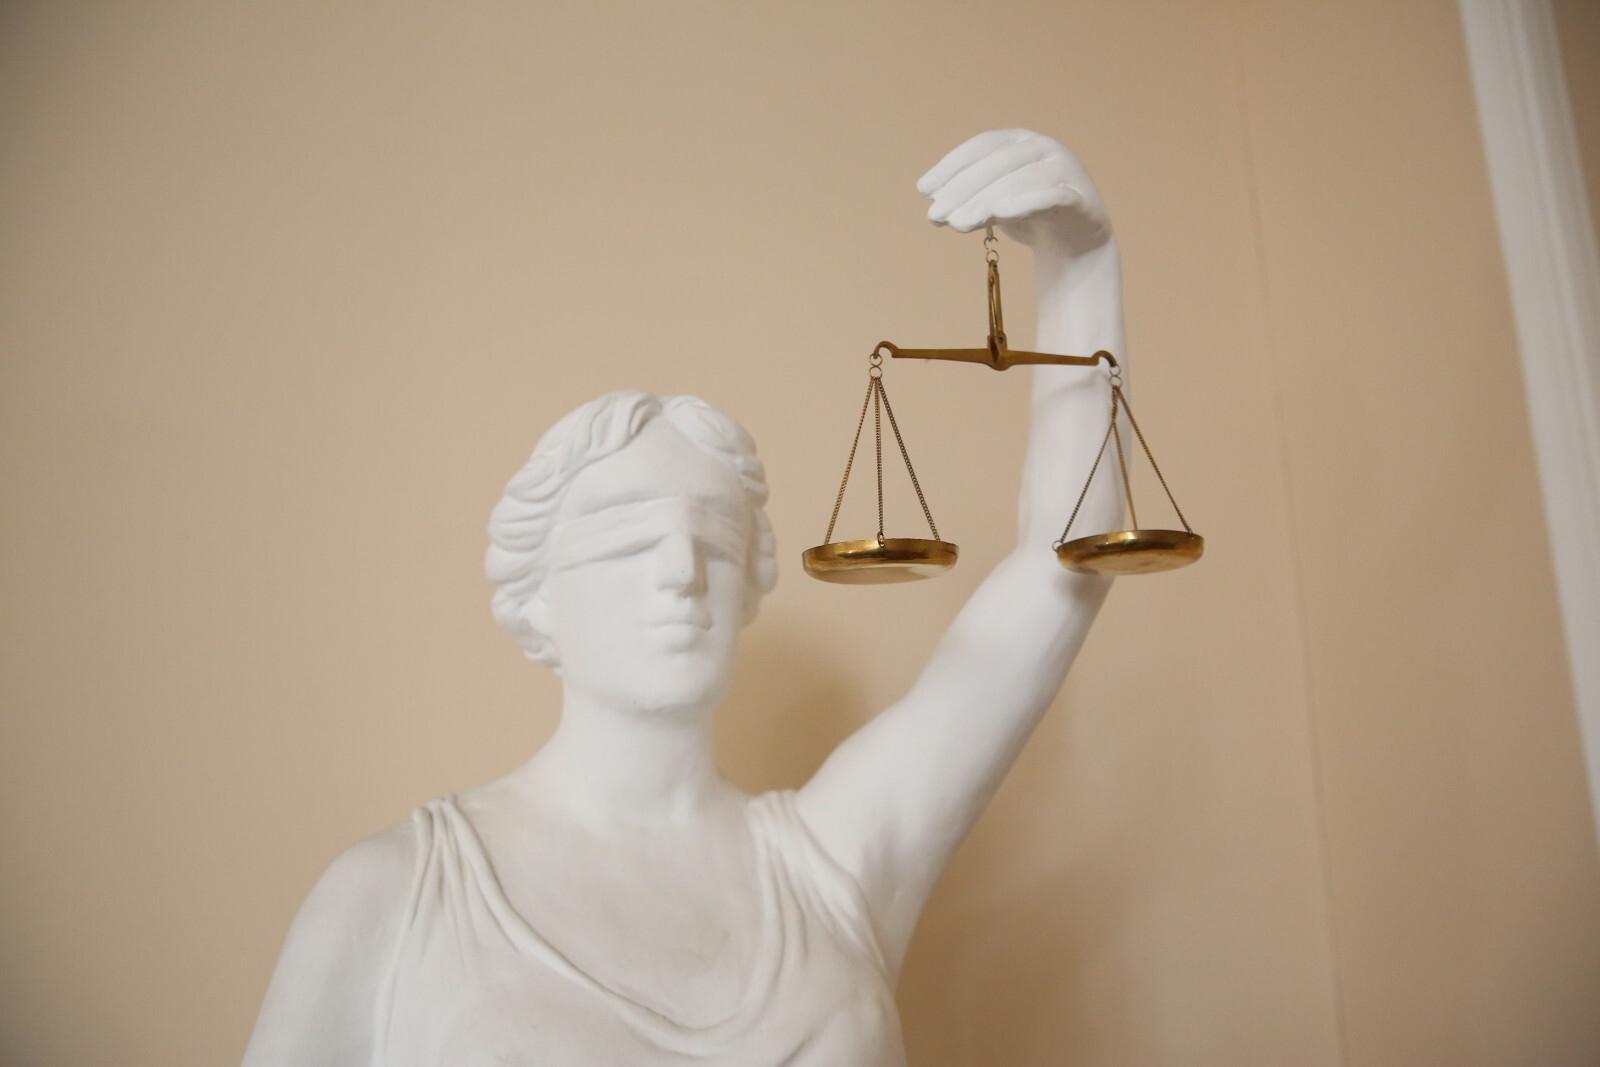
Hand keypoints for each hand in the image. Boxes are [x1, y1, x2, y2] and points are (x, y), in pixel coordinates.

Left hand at [917, 129, 1111, 254]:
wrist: (1074, 241)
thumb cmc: (1029, 214)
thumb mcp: (994, 202)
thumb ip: (969, 198)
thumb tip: (933, 201)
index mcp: (1021, 140)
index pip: (981, 147)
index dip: (951, 166)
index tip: (924, 189)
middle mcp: (1044, 148)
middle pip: (997, 164)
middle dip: (962, 189)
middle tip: (935, 215)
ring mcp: (1065, 169)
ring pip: (1019, 181)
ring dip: (984, 201)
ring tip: (957, 224)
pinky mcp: (1080, 197)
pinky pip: (1050, 196)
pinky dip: (1024, 201)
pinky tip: (997, 213)